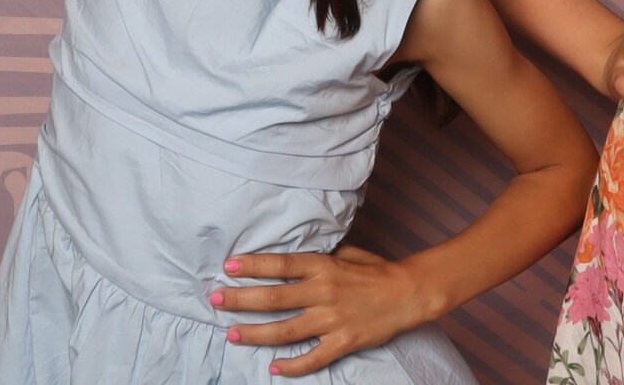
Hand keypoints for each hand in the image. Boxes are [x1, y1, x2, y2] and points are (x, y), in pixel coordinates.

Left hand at [211, 246, 429, 375]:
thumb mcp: (346, 254)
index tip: (228, 266)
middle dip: (240, 299)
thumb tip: (290, 261)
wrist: (408, 293)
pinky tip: (275, 369)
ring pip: (285, 331)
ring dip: (255, 334)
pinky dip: (293, 367)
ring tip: (231, 334)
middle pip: (274, 298)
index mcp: (324, 266)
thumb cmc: (375, 271)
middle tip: (215, 299)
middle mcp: (324, 292)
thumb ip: (318, 260)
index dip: (253, 265)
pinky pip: (313, 358)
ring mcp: (333, 320)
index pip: (281, 265)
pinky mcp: (344, 342)